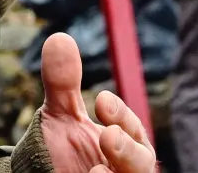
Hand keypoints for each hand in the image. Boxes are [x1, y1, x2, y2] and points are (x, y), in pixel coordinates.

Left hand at [37, 33, 157, 172]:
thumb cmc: (57, 151)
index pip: (132, 130)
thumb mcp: (59, 116)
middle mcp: (123, 170)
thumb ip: (63, 82)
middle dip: (127, 150)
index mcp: (121, 144)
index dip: (122, 116)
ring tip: (94, 169)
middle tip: (107, 137)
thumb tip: (58, 38)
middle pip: (140, 165)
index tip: (102, 101)